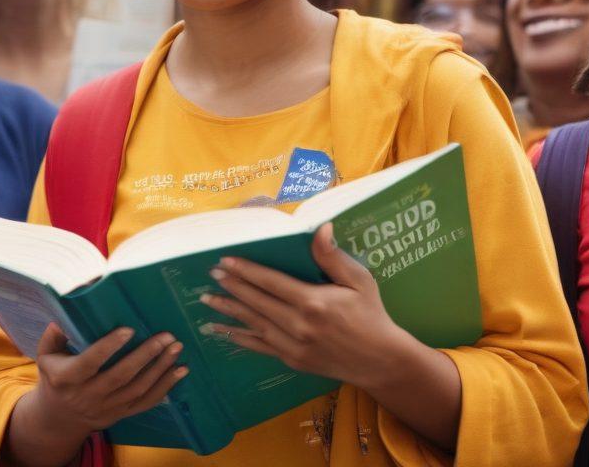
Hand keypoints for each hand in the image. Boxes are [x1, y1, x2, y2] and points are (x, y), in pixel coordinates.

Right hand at [30, 323, 187, 434]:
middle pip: (120, 376)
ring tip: (176, 348)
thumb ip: (55, 334)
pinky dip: (166, 387)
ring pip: (137, 389)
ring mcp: (107, 408)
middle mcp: (88, 395)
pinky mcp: (121, 414)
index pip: (90, 363)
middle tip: (166, 336)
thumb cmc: (55, 377)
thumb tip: (66, 313)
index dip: (109, 347)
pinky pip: (146, 402)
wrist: (59, 419)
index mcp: (67, 378)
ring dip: (160, 368)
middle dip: (146, 355)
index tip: (129, 329)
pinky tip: (181, 370)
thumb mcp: (47, 356)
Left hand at [200, 223, 411, 389]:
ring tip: (208, 300)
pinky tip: (224, 332)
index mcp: (313, 302)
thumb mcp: (359, 280)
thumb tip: (320, 228)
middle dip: (232, 287)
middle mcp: (298, 325)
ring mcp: (293, 346)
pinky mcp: (293, 361)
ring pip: (254, 325)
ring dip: (229, 312)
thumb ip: (334, 257)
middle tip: (211, 274)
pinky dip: (241, 339)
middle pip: (257, 302)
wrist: (380, 360)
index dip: (246, 271)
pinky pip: (261, 347)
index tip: (225, 262)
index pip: (271, 282)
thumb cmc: (371, 314)